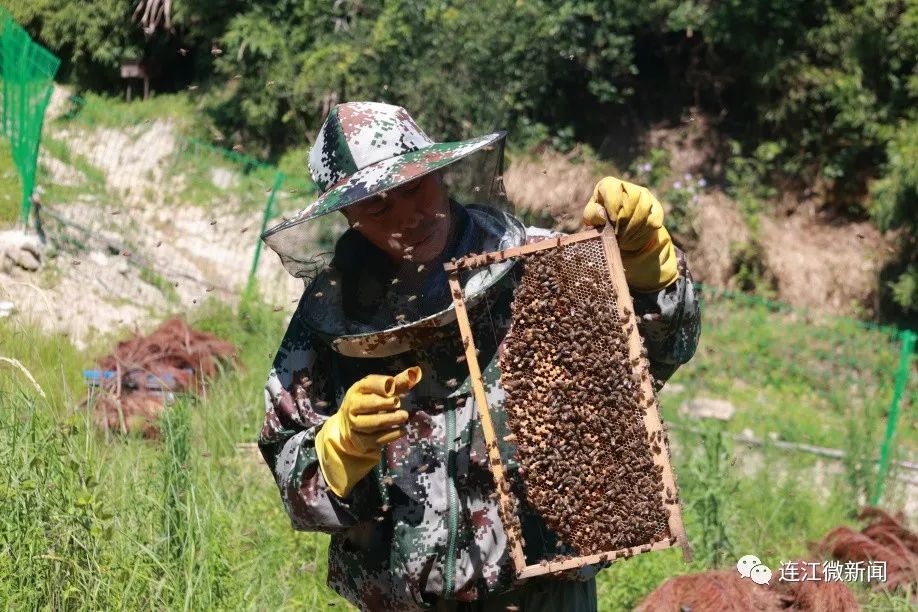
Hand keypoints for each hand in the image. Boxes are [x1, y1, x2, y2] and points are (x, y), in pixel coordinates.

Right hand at [315, 366, 421, 496]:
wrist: (351, 428)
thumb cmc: (371, 404)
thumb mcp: (381, 391)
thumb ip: (397, 383)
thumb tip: (415, 372)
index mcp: (357, 390)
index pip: (368, 384)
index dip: (381, 385)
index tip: (393, 387)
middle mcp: (352, 407)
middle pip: (367, 404)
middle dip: (383, 403)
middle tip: (398, 403)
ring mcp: (354, 425)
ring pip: (371, 423)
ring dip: (389, 419)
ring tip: (404, 416)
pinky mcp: (360, 441)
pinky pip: (376, 439)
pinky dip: (391, 435)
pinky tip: (402, 431)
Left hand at [582, 176, 677, 290]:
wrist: (619, 232)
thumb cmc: (601, 221)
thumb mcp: (591, 218)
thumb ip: (593, 215)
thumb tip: (602, 214)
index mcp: (609, 185)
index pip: (613, 189)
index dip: (613, 207)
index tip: (611, 222)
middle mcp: (628, 186)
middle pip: (632, 198)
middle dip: (624, 219)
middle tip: (617, 234)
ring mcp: (644, 196)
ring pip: (644, 208)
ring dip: (633, 226)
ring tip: (624, 238)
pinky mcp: (655, 208)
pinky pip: (653, 218)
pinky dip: (643, 231)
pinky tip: (633, 237)